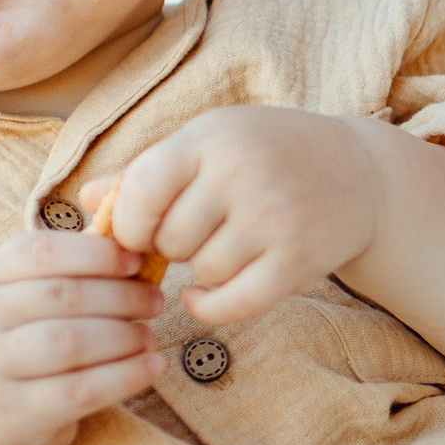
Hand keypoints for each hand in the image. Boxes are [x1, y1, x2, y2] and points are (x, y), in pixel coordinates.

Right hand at [0, 221, 160, 444]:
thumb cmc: (15, 346)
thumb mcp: (17, 301)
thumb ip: (61, 269)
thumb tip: (129, 234)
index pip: (37, 251)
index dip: (94, 253)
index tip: (134, 260)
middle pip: (61, 296)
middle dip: (119, 295)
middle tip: (154, 300)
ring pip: (71, 342)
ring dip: (123, 336)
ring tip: (149, 336)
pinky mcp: (15, 414)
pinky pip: (80, 390)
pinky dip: (124, 376)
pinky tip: (151, 367)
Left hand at [93, 105, 383, 327]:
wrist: (359, 173)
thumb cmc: (267, 154)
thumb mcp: (209, 143)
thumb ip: (147, 171)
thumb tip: (85, 202)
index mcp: (211, 138)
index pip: (141, 190)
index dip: (128, 222)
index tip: (138, 230)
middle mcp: (242, 174)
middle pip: (169, 239)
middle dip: (171, 246)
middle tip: (195, 233)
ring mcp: (274, 218)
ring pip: (201, 272)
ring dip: (201, 271)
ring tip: (223, 247)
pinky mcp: (298, 260)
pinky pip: (231, 303)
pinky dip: (210, 307)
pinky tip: (208, 295)